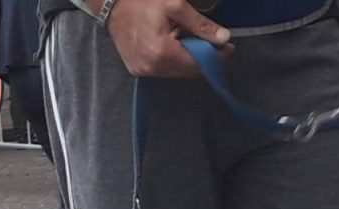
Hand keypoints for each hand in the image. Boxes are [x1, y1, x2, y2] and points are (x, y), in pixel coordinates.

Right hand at [102, 0, 231, 78]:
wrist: (110, 4)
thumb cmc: (141, 1)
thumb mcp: (174, 5)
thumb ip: (200, 24)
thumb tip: (223, 38)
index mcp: (163, 52)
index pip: (198, 64)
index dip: (216, 57)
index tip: (228, 47)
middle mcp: (153, 67)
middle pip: (189, 71)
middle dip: (204, 58)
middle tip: (213, 43)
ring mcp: (143, 71)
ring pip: (177, 73)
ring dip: (188, 60)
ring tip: (189, 40)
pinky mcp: (137, 70)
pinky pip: (163, 71)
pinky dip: (173, 61)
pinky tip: (173, 46)